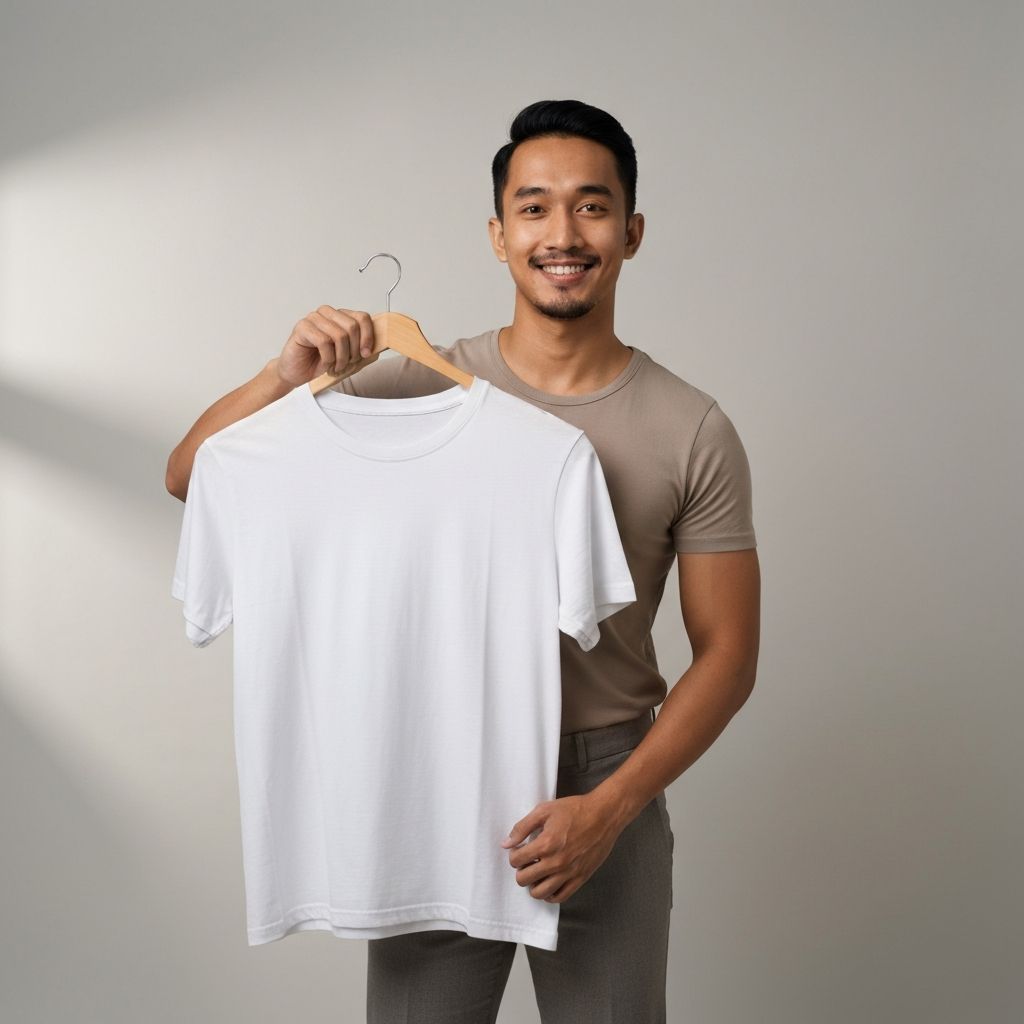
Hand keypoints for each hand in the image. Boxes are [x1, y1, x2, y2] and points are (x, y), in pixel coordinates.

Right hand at [276, 306, 378, 386]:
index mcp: (340, 317)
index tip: (366, 353)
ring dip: (341, 357)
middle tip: (347, 363)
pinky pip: (324, 341)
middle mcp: (328, 314)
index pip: (362, 317)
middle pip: (352, 327)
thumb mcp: (348, 357)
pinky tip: (325, 363)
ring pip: (339, 335)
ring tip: (336, 366)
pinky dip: (328, 358)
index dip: (368, 337)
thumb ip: (361, 349)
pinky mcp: (302, 327)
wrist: (298, 374)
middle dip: (353, 350)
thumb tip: (378, 346)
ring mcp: (314, 318)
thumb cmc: (321, 363)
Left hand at [501, 793, 622, 903]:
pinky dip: (550, 894)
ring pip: (539, 893)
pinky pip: (559, 897)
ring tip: (537, 872)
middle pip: (524, 880)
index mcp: (546, 844)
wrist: (604, 816)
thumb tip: (507, 843)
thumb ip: (522, 827)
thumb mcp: (545, 810)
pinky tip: (549, 882)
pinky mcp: (580, 878)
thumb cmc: (575, 810)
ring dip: (533, 883)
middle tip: (527, 861)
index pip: (516, 860)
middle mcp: (556, 862)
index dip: (514, 855)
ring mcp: (568, 873)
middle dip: (521, 870)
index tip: (519, 850)